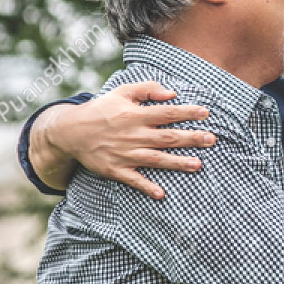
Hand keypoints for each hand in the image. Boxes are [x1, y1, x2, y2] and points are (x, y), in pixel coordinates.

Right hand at [32, 81, 215, 198]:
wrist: (71, 132)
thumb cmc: (101, 109)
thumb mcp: (121, 92)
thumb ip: (147, 89)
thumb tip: (172, 93)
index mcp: (135, 115)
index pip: (167, 113)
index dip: (187, 112)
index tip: (205, 113)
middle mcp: (133, 135)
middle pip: (167, 137)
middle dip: (191, 138)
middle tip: (211, 139)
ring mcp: (125, 154)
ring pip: (156, 159)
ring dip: (177, 163)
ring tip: (197, 164)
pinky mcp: (116, 170)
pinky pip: (134, 180)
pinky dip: (147, 187)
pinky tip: (161, 193)